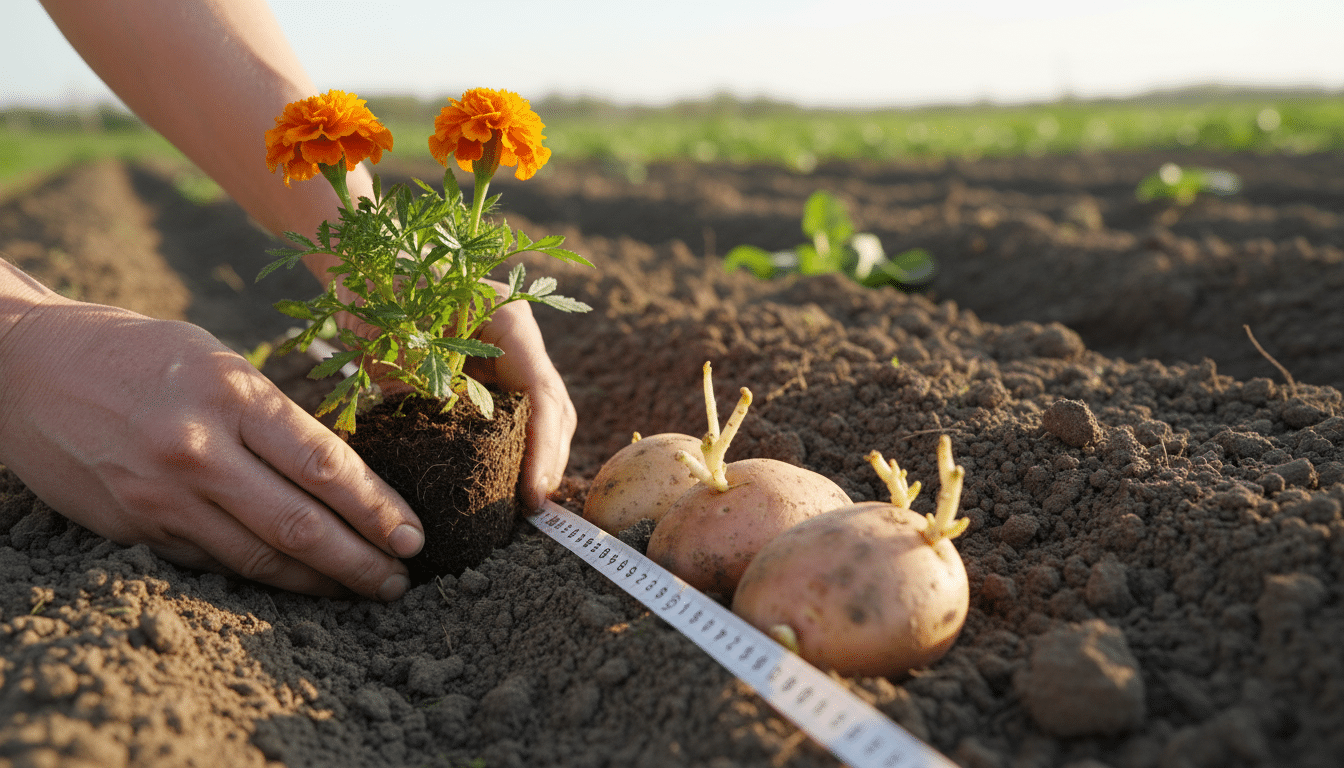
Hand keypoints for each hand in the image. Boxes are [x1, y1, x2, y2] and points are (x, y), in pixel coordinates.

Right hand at [0, 297, 423, 599]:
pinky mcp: (134, 528)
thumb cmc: (138, 353)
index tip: (414, 537)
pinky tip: (296, 584)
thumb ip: (273, 415)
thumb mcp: (215, 359)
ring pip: (258, 557)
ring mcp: (162, 495)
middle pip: (300, 524)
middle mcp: (198, 448)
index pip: (325, 464)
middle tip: (401, 582)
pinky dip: (262, 578)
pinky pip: (213, 563)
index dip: (377, 509)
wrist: (23, 367)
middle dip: (361, 561)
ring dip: (318, 581)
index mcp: (231, 393)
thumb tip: (343, 474)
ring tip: (361, 589)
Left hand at [333, 279, 576, 511]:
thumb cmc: (381, 298)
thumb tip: (433, 450)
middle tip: (532, 510)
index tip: (532, 494)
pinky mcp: (497, 382)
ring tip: (524, 508)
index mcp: (509, 319)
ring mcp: (512, 362)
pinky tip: (506, 487)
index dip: (543, 447)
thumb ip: (416, 386)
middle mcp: (521, 342)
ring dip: (539, 462)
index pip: (542, 392)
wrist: (370, 280)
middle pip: (555, 410)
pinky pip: (519, 421)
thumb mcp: (393, 340)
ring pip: (546, 419)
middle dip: (548, 462)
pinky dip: (518, 454)